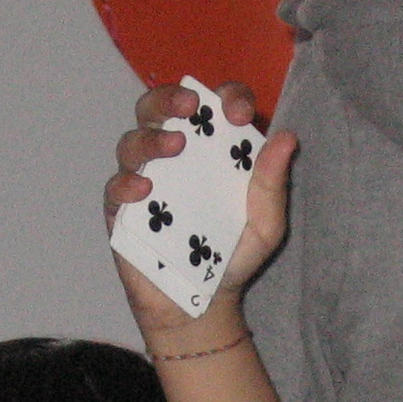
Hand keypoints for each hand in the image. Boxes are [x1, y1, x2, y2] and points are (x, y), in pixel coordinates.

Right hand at [104, 79, 296, 349]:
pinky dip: (127, 183)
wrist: (203, 303)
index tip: (239, 113)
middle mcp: (174, 154)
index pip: (215, 106)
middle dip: (171, 98)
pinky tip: (144, 188)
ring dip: (152, 137)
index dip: (227, 97)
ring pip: (133, 141)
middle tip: (190, 105)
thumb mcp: (266, 224)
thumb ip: (272, 183)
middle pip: (160, 108)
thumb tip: (287, 138)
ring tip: (174, 147)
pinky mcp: (121, 209)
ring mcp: (144, 178)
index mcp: (212, 148)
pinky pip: (115, 187)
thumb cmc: (233, 255)